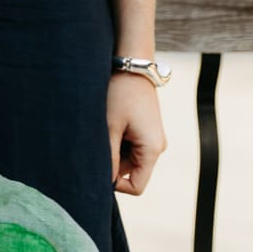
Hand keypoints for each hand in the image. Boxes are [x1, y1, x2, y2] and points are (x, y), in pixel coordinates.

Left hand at [108, 72, 165, 195]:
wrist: (132, 65)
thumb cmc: (120, 94)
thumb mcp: (110, 127)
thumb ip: (108, 157)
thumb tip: (104, 182)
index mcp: (152, 149)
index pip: (136, 186)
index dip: (116, 184)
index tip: (98, 167)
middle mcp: (157, 147)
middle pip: (131, 172)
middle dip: (112, 162)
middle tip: (96, 141)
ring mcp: (152, 138)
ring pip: (128, 158)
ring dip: (113, 149)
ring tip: (103, 128)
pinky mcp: (146, 130)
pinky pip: (130, 146)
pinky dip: (117, 140)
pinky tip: (109, 124)